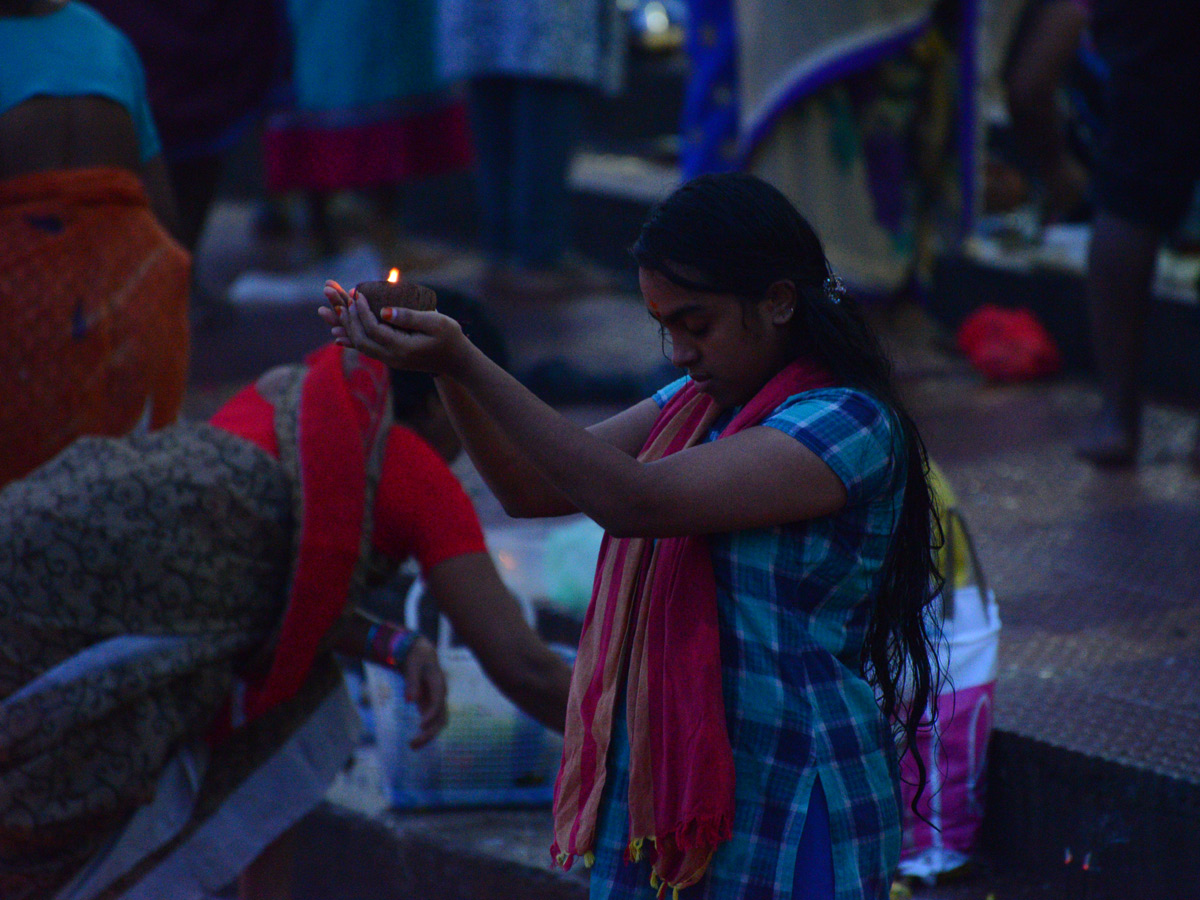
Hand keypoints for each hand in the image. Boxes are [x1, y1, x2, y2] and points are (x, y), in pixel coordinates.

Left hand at [319, 279, 467, 376]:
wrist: (457, 362)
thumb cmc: (450, 338)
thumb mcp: (436, 322)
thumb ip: (410, 316)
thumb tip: (384, 311)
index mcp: (402, 348)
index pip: (373, 329)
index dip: (361, 310)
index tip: (356, 292)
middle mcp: (392, 357)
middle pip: (360, 339)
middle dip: (348, 317)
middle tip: (343, 297)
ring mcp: (391, 360)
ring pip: (360, 345)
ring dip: (346, 327)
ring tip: (336, 310)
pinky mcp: (391, 358)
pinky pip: (366, 349)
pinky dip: (351, 339)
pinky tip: (338, 333)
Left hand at [400, 635, 447, 748]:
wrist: (422, 654)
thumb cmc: (417, 658)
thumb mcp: (412, 666)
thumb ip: (411, 682)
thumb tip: (409, 700)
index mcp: (438, 684)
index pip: (438, 702)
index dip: (431, 715)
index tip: (420, 726)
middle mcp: (441, 695)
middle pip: (441, 718)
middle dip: (430, 732)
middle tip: (413, 744)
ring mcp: (437, 702)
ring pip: (438, 723)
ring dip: (428, 736)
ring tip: (412, 747)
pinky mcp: (431, 706)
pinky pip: (432, 723)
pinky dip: (425, 733)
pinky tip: (415, 742)